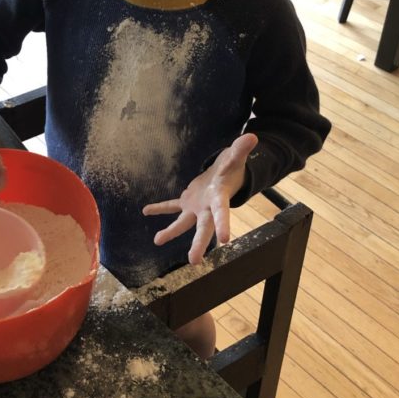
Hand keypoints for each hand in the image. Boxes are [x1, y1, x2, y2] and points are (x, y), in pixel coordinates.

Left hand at [142, 133, 257, 264]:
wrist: (224, 175)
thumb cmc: (232, 168)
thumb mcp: (235, 159)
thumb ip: (240, 150)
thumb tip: (251, 137)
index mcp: (220, 199)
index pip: (223, 213)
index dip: (223, 224)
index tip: (225, 240)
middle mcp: (207, 209)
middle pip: (203, 228)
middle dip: (199, 244)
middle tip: (194, 260)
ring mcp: (196, 207)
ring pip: (183, 223)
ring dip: (170, 232)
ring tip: (157, 240)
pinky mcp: (187, 202)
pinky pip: (172, 207)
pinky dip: (160, 208)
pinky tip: (146, 211)